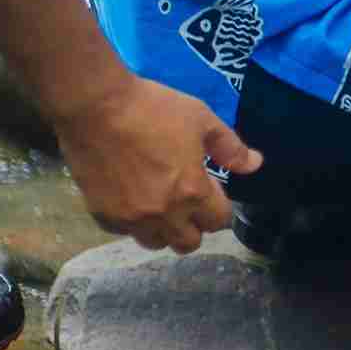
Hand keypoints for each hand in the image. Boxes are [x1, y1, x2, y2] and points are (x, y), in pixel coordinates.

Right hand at [48, 72, 263, 254]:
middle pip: (188, 243)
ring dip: (164, 229)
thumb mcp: (202, 119)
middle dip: (195, 227)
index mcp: (193, 192)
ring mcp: (131, 218)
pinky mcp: (103, 215)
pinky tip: (131, 200)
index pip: (218, 221)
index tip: (212, 192)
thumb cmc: (154, 108)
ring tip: (160, 205)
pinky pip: (124, 232)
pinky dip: (132, 222)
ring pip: (155, 242)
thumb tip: (255, 164)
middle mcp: (164, 214)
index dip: (219, 208)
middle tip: (188, 203)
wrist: (95, 107)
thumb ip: (230, 147)